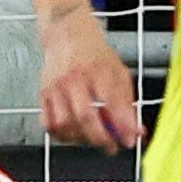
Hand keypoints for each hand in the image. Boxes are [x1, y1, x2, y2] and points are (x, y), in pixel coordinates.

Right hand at [37, 6, 142, 150]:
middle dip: (101, 138)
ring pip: (65, 123)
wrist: (67, 34)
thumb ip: (127, 102)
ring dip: (80, 139)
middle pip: (85, 116)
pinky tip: (73, 135)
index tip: (130, 140)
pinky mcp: (43, 94)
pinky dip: (61, 135)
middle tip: (112, 147)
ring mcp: (56, 87)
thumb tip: (137, 130)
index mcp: (98, 70)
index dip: (122, 125)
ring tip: (92, 139)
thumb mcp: (118, 72)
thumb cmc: (95, 54)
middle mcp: (75, 78)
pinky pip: (48, 123)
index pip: (112, 102)